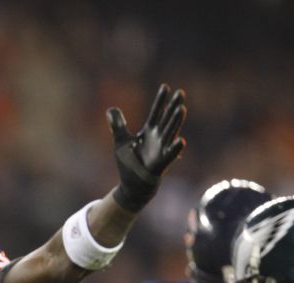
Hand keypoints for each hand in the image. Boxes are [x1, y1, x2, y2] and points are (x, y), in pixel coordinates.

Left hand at [107, 84, 186, 211]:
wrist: (132, 185)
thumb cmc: (129, 163)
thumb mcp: (120, 141)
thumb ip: (118, 125)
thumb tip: (111, 109)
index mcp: (149, 132)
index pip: (156, 113)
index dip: (160, 100)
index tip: (166, 86)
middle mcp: (158, 138)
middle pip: (166, 119)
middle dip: (173, 106)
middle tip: (181, 93)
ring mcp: (161, 150)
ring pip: (170, 133)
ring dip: (176, 122)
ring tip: (182, 109)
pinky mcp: (161, 163)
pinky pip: (169, 155)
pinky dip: (175, 149)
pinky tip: (181, 141)